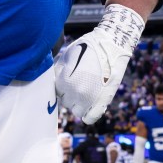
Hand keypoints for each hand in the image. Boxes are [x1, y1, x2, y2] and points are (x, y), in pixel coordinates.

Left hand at [53, 4, 143, 123]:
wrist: (111, 44)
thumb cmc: (88, 48)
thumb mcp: (66, 56)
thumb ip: (57, 73)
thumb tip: (51, 83)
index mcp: (63, 81)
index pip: (58, 92)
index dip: (64, 86)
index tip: (71, 79)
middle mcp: (74, 92)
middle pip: (66, 102)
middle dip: (71, 94)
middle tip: (81, 82)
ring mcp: (88, 99)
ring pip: (76, 110)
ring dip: (80, 102)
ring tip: (88, 88)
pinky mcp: (102, 102)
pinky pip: (89, 118)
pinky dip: (89, 114)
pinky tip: (91, 104)